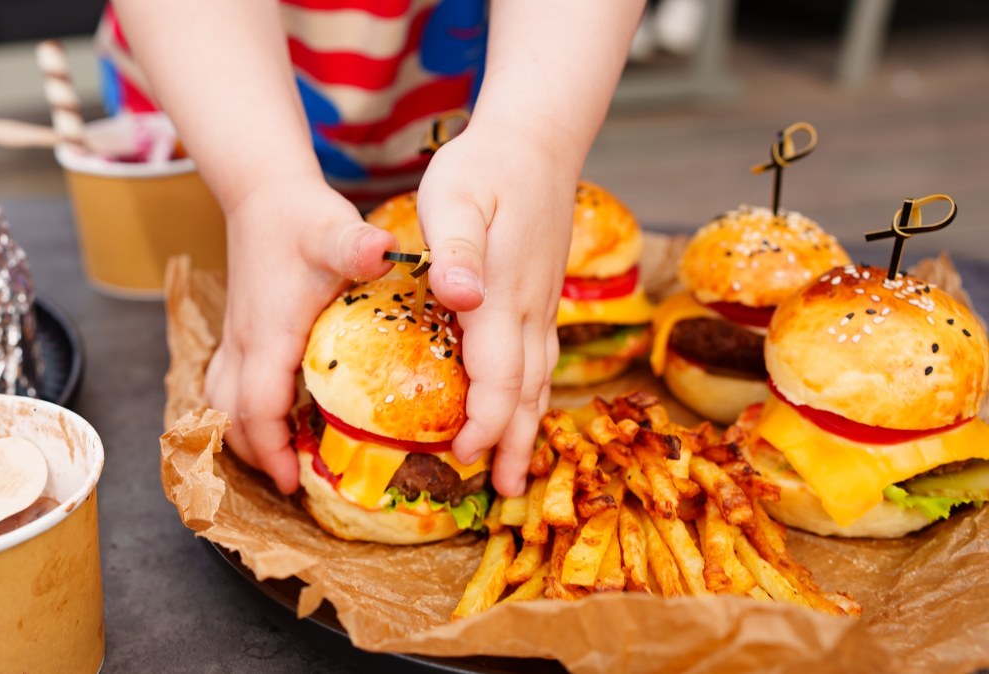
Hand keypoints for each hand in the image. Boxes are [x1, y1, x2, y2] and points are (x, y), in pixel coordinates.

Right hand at [205, 177, 395, 493]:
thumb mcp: (334, 231)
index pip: (256, 410)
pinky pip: (225, 387)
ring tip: (281, 458)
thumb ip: (357, 245)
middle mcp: (242, 345)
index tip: (295, 482)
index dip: (272, 452)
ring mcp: (236, 340)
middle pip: (229, 420)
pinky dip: (241, 413)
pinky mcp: (239, 334)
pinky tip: (274, 418)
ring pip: (219, 406)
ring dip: (243, 436)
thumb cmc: (300, 216)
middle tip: (296, 481)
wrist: (262, 191)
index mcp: (266, 337)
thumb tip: (383, 250)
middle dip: (257, 457)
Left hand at [417, 123, 573, 496]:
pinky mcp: (540, 294)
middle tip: (504, 492)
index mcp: (502, 296)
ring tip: (519, 469)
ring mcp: (540, 303)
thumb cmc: (484, 166)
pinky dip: (533, 394)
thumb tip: (459, 295)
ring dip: (528, 426)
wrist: (538, 137)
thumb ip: (454, 249)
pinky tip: (525, 406)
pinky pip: (541, 359)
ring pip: (539, 379)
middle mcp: (528, 309)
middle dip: (513, 443)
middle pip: (526, 391)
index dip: (485, 421)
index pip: (499, 376)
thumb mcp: (453, 196)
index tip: (466, 455)